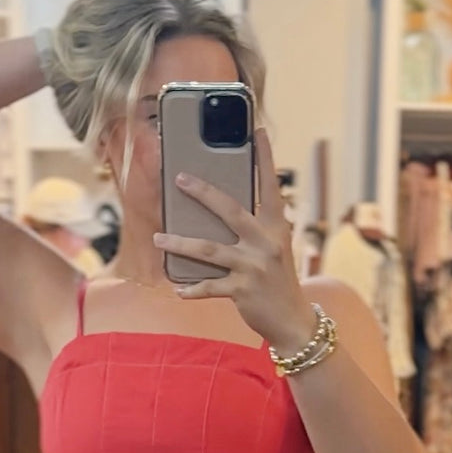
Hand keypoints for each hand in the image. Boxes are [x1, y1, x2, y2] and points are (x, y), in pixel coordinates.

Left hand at [153, 128, 316, 351]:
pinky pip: (209, 287)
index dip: (265, 158)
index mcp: (276, 227)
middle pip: (230, 210)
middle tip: (179, 178)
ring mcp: (253, 267)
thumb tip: (217, 211)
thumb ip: (254, 230)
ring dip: (179, 242)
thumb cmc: (278, 280)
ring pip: (208, 249)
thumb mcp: (274, 249)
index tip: (257, 131)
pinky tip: (178, 289)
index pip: (270, 186)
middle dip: (203, 192)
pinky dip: (192, 289)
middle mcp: (266, 243)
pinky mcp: (242, 291)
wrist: (293, 321)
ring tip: (158, 237)